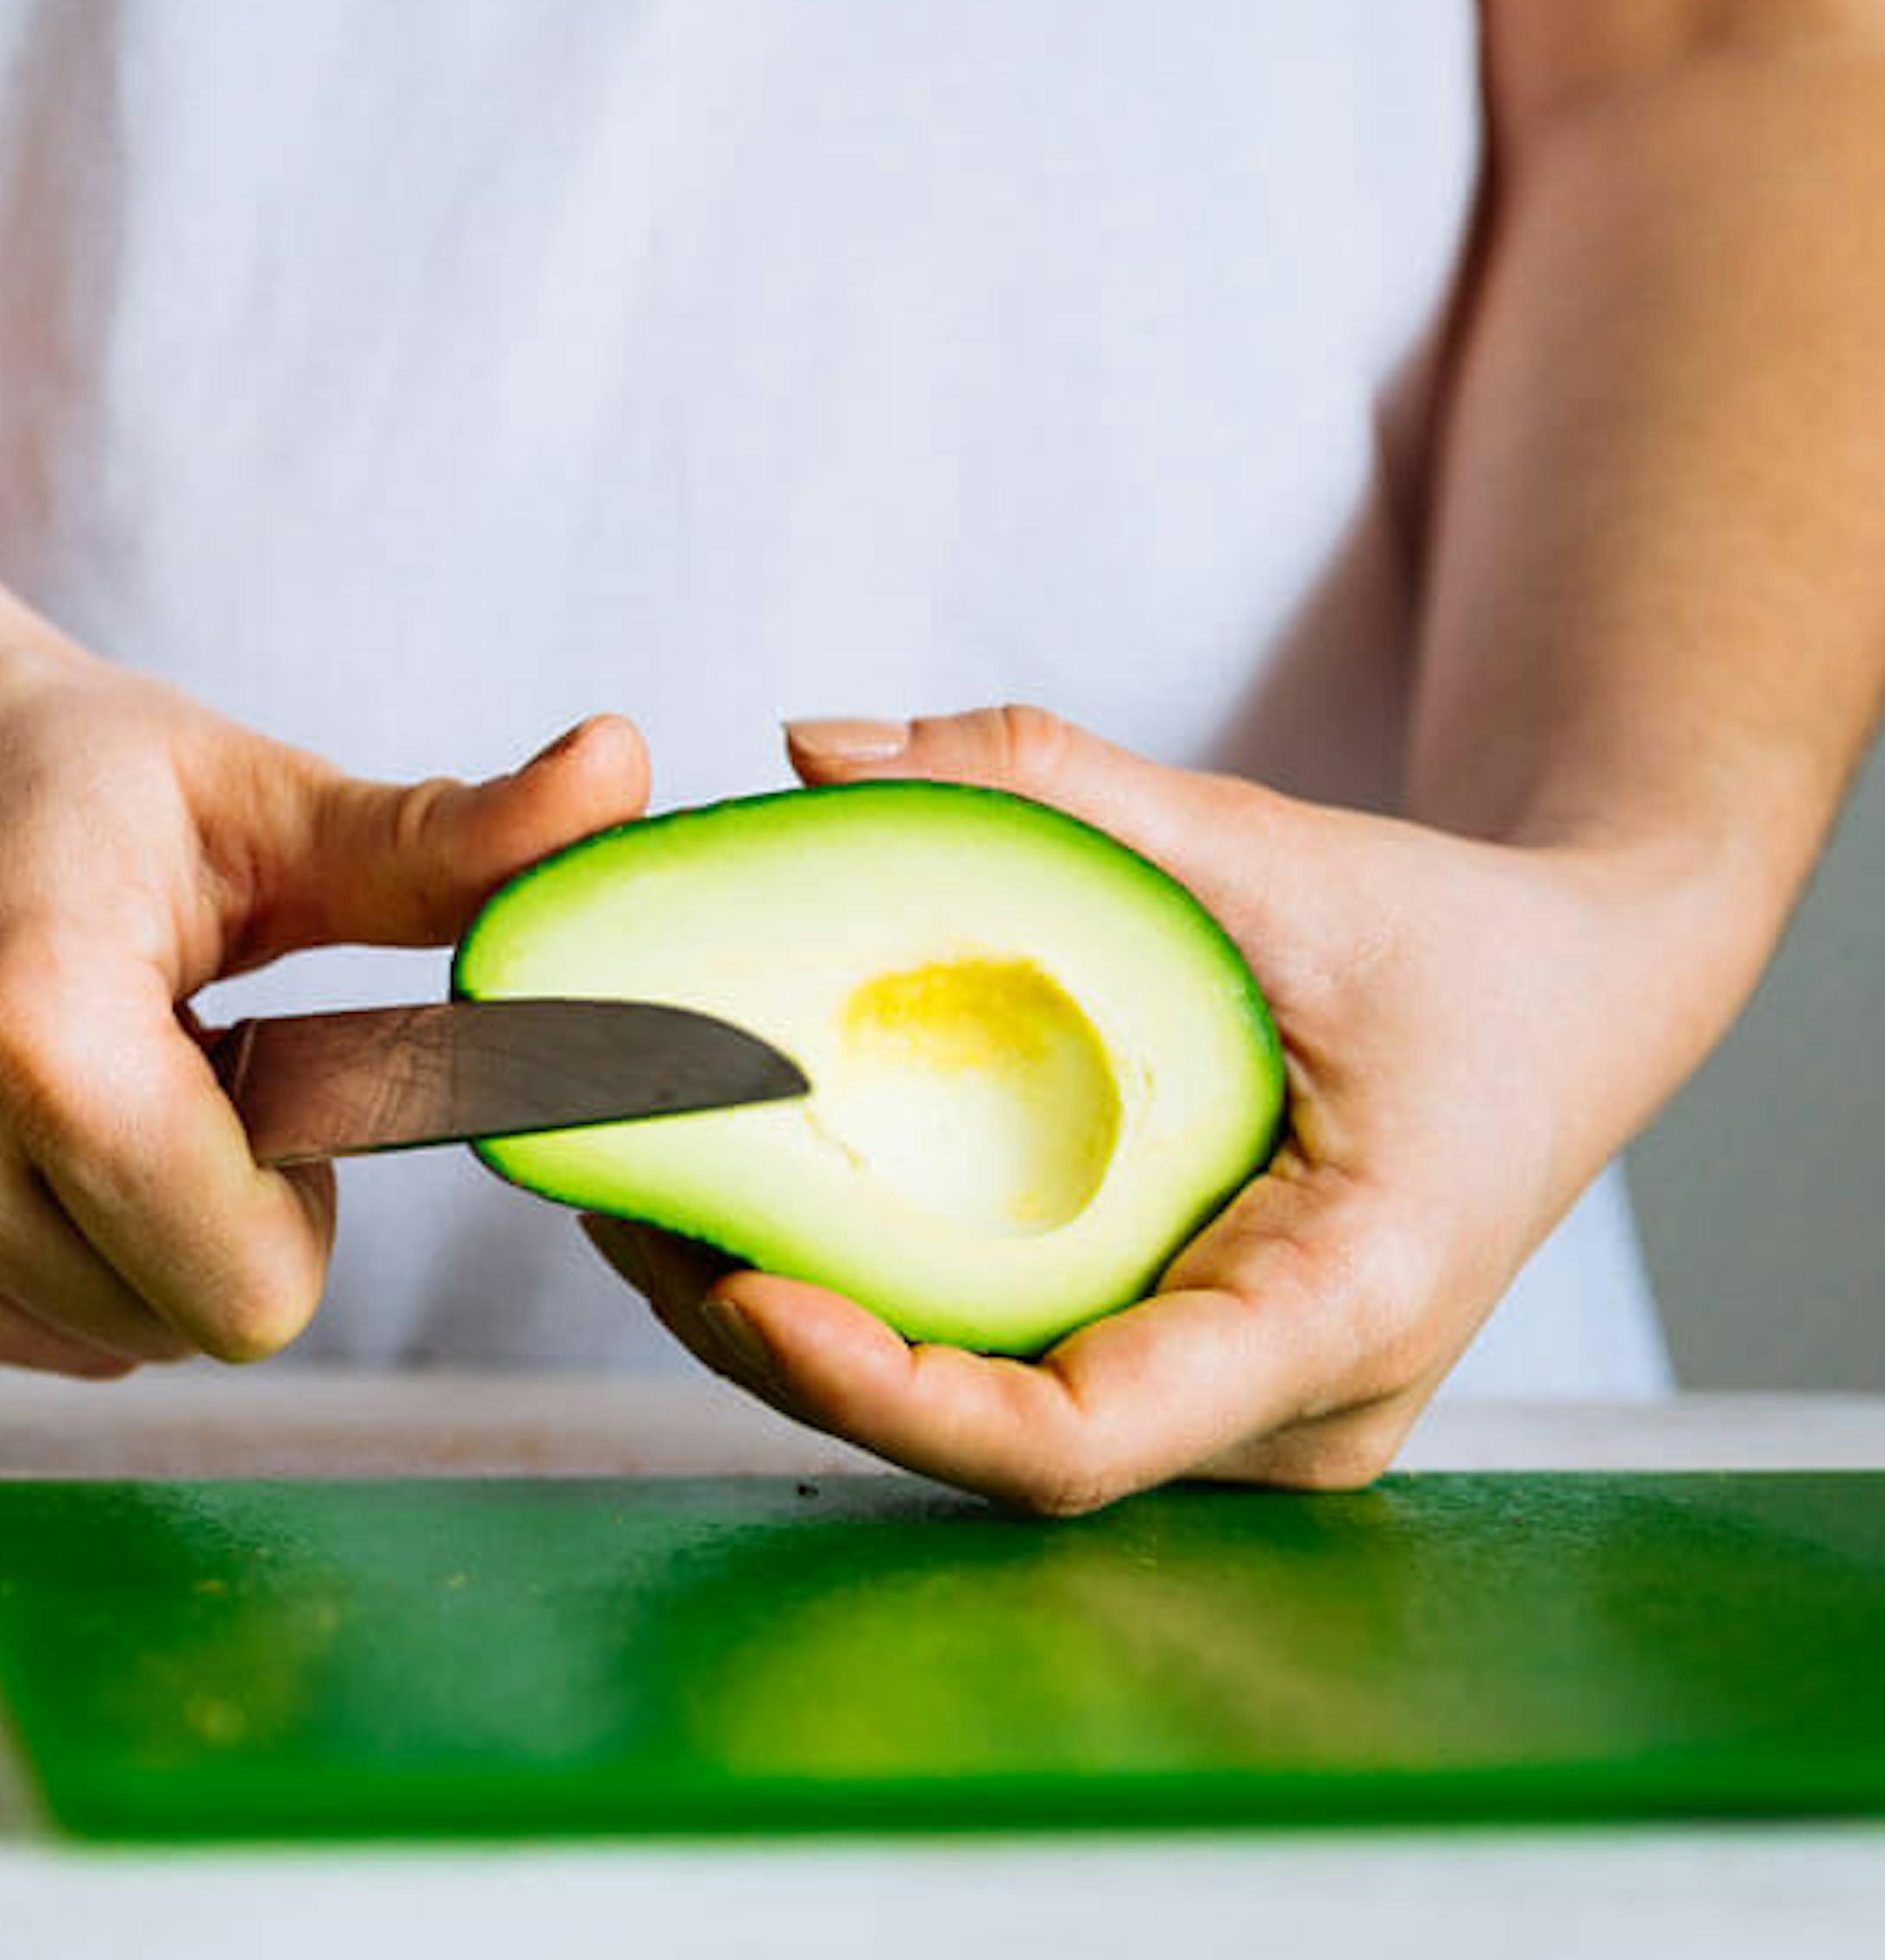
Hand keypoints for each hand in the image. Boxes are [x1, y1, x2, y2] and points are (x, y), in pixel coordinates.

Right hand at [0, 578, 649, 1374]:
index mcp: (29, 1024)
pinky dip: (7, 1250)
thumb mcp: (254, 799)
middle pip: (166, 1332)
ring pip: (71, 1348)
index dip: (290, 1198)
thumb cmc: (48, 768)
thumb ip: (445, 845)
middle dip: (199, 1219)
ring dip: (104, 1240)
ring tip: (58, 1076)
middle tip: (155, 1064)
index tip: (246, 1071)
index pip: (251, 1289)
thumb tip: (628, 776)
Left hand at [588, 704, 1744, 1513]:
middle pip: (979, 1433)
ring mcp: (1229, 1413)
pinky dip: (869, 1288)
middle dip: (779, 1335)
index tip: (730, 1287)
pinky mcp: (1180, 1372)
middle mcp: (1277, 1415)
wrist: (1579, 999)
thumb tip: (811, 748)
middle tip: (612, 1198)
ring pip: (971, 1409)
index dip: (878, 1390)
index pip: (1067, 1441)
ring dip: (797, 1317)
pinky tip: (744, 1193)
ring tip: (636, 1189)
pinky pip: (1000, 1358)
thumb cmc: (1457, 942)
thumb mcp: (1273, 846)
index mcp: (1333, 1317)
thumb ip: (1048, 786)